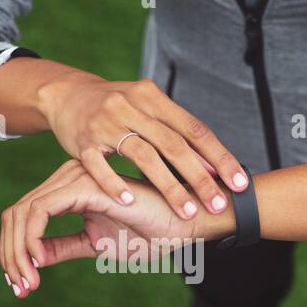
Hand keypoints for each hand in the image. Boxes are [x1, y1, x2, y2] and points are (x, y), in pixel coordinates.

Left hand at [0, 160, 233, 297]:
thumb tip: (33, 259)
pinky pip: (40, 211)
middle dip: (10, 255)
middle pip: (15, 214)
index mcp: (69, 189)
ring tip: (28, 283)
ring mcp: (74, 178)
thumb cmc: (150, 232)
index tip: (20, 285)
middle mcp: (67, 177)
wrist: (186, 222)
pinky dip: (32, 240)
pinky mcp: (83, 186)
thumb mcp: (96, 245)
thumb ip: (63, 247)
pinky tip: (39, 264)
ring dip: (18, 253)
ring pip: (23, 213)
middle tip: (19, 289)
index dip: (14, 252)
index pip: (25, 217)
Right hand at [36, 73, 249, 220]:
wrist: (67, 95)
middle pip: (173, 144)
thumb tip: (216, 167)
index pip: (194, 129)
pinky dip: (115, 184)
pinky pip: (99, 165)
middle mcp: (131, 105)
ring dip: (168, 186)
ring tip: (187, 212)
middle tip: (218, 204)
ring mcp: (105, 123)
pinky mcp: (81, 142)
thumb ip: (178, 134)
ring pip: (142, 156)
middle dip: (200, 177)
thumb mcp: (148, 110)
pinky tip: (131, 202)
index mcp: (153, 97)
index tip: (240, 183)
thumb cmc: (118, 109)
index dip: (219, 156)